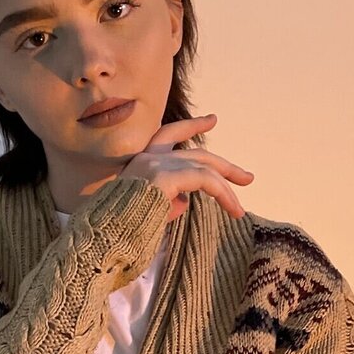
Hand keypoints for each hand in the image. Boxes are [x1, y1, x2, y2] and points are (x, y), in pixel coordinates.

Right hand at [119, 114, 253, 221]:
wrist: (106, 233)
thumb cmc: (123, 228)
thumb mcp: (149, 209)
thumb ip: (168, 201)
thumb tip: (186, 200)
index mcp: (141, 163)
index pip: (169, 134)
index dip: (192, 126)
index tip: (213, 119)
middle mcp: (147, 158)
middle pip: (195, 153)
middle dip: (224, 166)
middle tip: (247, 178)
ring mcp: (156, 164)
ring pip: (203, 168)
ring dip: (226, 189)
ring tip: (239, 210)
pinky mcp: (166, 176)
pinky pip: (204, 180)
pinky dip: (222, 193)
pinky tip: (232, 207)